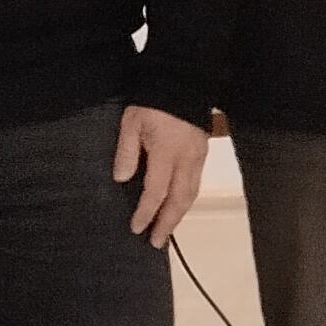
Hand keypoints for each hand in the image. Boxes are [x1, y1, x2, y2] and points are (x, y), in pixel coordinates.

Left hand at [114, 105, 209, 248]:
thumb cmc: (151, 102)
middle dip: (168, 223)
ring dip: (179, 215)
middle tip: (156, 242)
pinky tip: (178, 207)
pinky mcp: (203, 154)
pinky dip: (186, 200)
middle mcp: (187, 160)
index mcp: (167, 153)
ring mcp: (198, 158)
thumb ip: (127, 152)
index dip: (146, 212)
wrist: (182, 83)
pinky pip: (196, 184)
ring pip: (191, 194)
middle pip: (179, 200)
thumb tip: (122, 180)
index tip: (136, 228)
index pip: (156, 192)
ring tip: (167, 230)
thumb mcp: (131, 123)